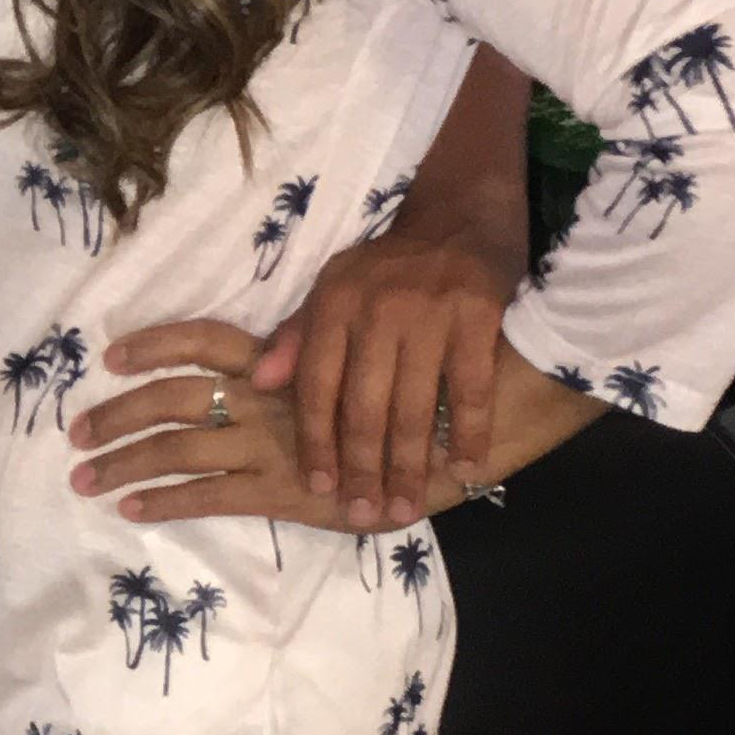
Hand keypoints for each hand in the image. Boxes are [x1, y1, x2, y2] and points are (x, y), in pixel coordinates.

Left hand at [69, 324, 399, 532]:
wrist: (446, 442)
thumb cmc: (396, 398)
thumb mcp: (341, 365)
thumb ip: (293, 361)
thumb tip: (249, 368)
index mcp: (276, 360)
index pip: (202, 339)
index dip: (153, 344)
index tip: (111, 355)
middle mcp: (263, 397)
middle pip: (170, 398)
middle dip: (116, 416)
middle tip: (75, 435)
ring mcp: (268, 444)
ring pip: (176, 449)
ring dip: (122, 464)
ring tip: (84, 478)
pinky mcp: (279, 491)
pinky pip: (207, 496)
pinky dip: (163, 502)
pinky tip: (131, 508)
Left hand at [256, 226, 509, 524]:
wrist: (458, 220)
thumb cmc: (387, 268)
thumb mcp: (332, 290)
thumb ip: (297, 338)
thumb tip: (258, 385)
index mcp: (333, 307)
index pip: (316, 388)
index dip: (316, 443)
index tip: (318, 489)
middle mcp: (374, 311)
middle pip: (362, 407)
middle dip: (361, 468)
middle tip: (364, 514)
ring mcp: (427, 314)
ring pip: (412, 406)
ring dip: (410, 465)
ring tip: (407, 507)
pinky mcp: (476, 315)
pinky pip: (470, 388)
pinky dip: (469, 432)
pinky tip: (466, 469)